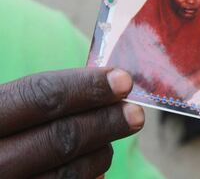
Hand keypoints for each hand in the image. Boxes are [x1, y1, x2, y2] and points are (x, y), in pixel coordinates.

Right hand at [0, 68, 143, 177]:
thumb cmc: (6, 127)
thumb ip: (44, 98)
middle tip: (136, 114)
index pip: (39, 96)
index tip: (124, 81)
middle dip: (105, 123)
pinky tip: (99, 163)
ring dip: (101, 152)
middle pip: (58, 138)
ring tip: (115, 137)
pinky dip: (89, 176)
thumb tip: (106, 84)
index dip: (87, 87)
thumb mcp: (9, 105)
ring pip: (65, 173)